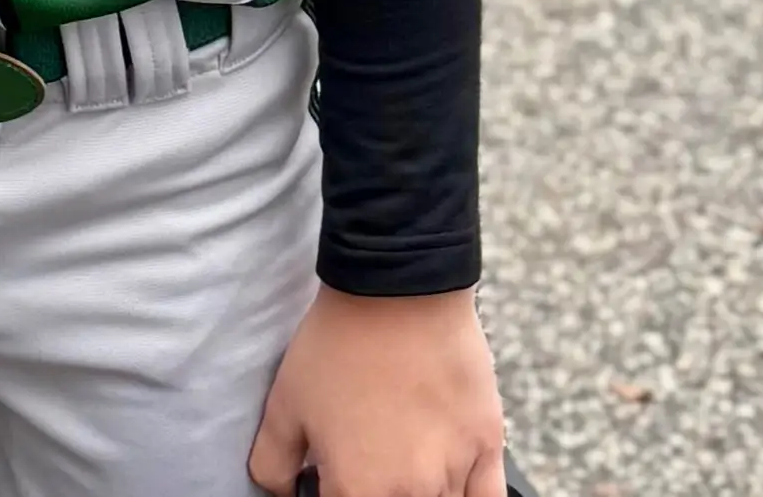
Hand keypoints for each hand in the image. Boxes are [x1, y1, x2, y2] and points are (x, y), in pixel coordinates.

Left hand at [248, 286, 504, 496]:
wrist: (398, 287)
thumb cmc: (340, 343)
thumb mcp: (283, 403)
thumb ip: (273, 465)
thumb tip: (283, 493)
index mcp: (358, 491)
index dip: (333, 494)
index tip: (331, 479)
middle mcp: (410, 495)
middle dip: (377, 492)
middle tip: (369, 462)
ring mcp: (454, 475)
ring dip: (419, 492)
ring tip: (402, 457)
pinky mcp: (489, 448)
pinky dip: (466, 495)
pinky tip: (448, 481)